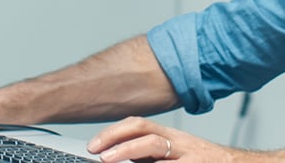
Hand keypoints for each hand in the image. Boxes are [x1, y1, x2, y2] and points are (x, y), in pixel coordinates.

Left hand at [87, 117, 284, 162]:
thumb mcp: (177, 155)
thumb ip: (152, 155)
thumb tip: (120, 155)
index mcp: (171, 137)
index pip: (138, 125)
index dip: (114, 132)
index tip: (94, 144)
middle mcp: (179, 142)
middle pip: (143, 131)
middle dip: (116, 139)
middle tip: (96, 152)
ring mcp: (189, 155)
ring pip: (154, 146)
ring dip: (128, 151)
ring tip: (109, 161)